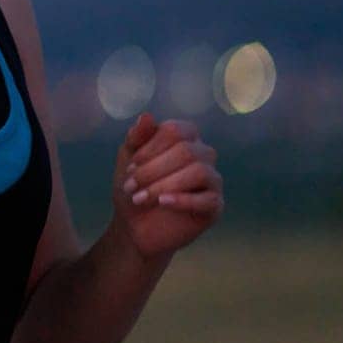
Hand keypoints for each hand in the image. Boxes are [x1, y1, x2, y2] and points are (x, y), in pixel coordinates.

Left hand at [114, 112, 222, 258]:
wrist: (134, 226)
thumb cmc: (134, 187)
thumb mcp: (127, 159)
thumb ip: (137, 138)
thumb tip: (146, 116)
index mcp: (184, 138)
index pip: (175, 130)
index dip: (151, 147)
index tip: (131, 166)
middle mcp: (203, 155)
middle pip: (187, 151)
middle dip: (153, 170)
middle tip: (130, 186)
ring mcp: (212, 180)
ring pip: (199, 172)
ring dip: (163, 185)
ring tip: (140, 198)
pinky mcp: (215, 205)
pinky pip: (207, 199)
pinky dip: (182, 199)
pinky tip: (163, 203)